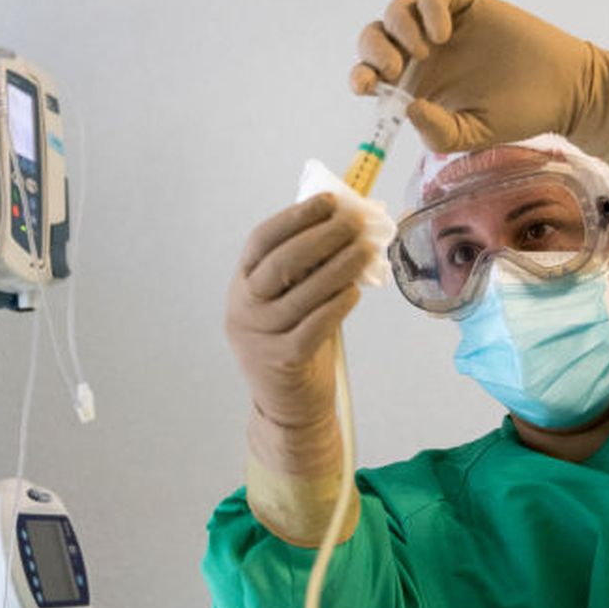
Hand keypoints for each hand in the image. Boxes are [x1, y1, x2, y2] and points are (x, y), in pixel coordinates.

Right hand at [224, 194, 369, 430]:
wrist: (287, 406)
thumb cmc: (294, 342)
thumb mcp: (288, 301)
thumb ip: (307, 268)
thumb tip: (345, 224)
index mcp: (241, 285)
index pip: (262, 240)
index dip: (295, 217)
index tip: (329, 201)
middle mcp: (244, 308)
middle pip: (282, 262)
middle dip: (322, 236)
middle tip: (355, 222)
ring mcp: (261, 336)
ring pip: (303, 293)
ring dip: (339, 266)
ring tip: (366, 250)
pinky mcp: (283, 360)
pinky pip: (315, 324)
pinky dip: (337, 303)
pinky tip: (355, 290)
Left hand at [349, 0, 595, 152]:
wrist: (561, 89)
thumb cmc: (515, 114)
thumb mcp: (472, 133)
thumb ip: (438, 131)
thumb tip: (409, 109)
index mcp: (415, 84)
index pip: (372, 74)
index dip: (361, 76)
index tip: (366, 86)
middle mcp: (422, 53)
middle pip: (376, 37)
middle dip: (374, 50)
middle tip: (395, 70)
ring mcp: (443, 26)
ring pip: (399, 11)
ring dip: (399, 28)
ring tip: (424, 52)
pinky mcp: (468, 5)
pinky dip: (431, 8)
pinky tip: (444, 33)